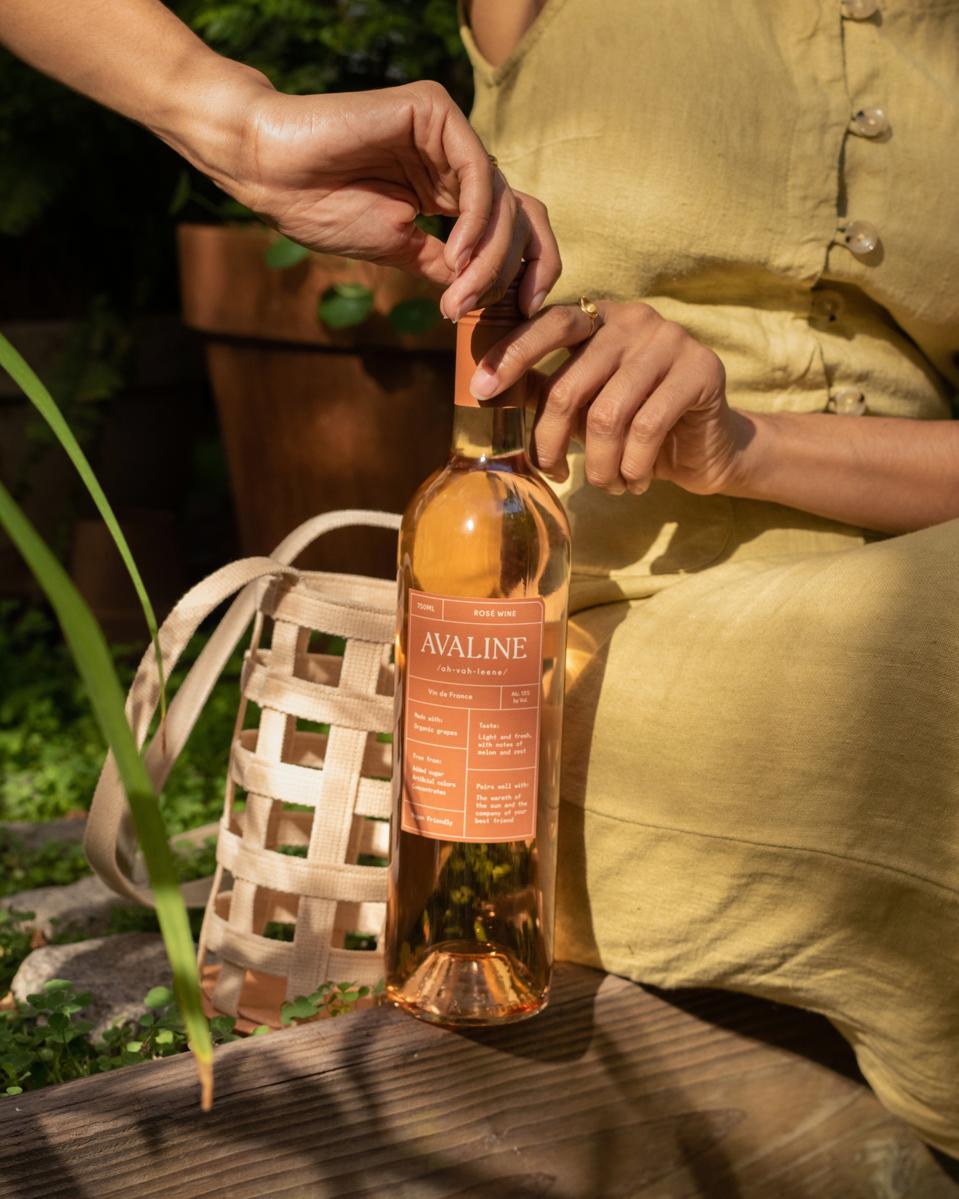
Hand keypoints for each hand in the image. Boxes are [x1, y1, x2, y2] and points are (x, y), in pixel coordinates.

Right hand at [190, 73, 560, 320]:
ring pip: (502, 197)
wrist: (274, 174)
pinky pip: (478, 171)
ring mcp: (448, 134)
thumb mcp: (401, 250)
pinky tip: (455, 250)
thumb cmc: (325, 210)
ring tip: (459, 289)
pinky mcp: (435, 111)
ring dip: (488, 253)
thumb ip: (448, 265)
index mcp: (449, 192)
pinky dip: (476, 218)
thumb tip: (490, 293)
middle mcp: (455, 161)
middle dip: (506, 269)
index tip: (525, 311)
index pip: (512, 226)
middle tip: (471, 306)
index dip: (529, 266)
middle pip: (517, 215)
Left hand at [469, 300, 751, 494]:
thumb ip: (546, 390)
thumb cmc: (636, 425)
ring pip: (607, 415)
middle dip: (551, 439)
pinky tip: (635, 482)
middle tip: (552, 472)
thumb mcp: (585, 406)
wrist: (707, 447)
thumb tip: (484, 389)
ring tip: (606, 485)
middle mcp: (634, 319)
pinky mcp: (701, 371)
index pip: (549, 324)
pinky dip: (632, 468)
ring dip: (599, 466)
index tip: (480, 390)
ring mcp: (671, 340)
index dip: (512, 354)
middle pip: (570, 384)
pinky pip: (646, 430)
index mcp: (601, 317)